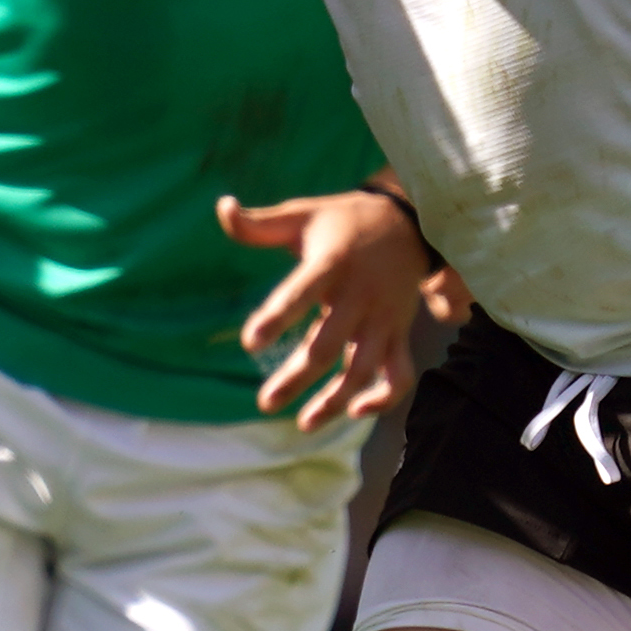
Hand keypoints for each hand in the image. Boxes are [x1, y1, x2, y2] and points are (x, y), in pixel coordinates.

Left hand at [220, 187, 433, 432]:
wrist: (408, 223)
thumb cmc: (341, 221)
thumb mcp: (301, 214)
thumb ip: (258, 223)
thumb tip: (222, 206)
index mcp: (332, 263)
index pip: (302, 291)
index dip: (277, 316)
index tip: (250, 343)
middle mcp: (360, 295)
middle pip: (328, 345)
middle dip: (297, 377)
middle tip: (265, 402)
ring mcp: (383, 318)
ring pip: (363, 369)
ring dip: (336, 400)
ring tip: (304, 424)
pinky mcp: (399, 333)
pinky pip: (399, 373)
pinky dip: (385, 398)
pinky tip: (356, 412)